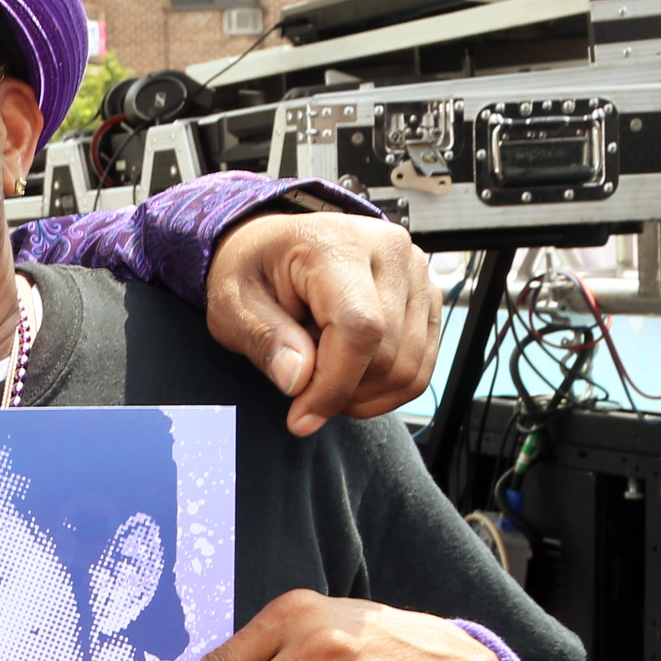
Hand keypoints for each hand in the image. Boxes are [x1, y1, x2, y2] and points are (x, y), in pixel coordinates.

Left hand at [206, 208, 439, 435]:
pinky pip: (420, 367)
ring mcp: (416, 274)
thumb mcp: (232, 304)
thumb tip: (296, 380)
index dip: (334, 384)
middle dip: (342, 393)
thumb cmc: (253, 270)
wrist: (276, 248)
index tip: (302, 416)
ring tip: (321, 372)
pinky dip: (384, 388)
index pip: (360, 328)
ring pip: (409, 368)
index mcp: (337, 244)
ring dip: (363, 394)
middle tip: (300, 387)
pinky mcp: (427, 298)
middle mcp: (389, 251)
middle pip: (387, 354)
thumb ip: (264, 340)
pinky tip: (348, 373)